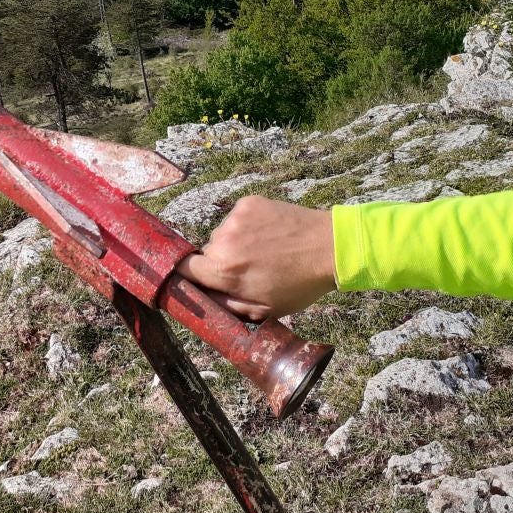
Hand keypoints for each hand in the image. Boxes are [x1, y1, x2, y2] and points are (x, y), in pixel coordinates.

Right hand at [175, 195, 336, 321]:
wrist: (329, 247)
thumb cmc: (299, 284)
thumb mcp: (262, 309)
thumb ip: (226, 306)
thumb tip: (201, 299)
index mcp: (223, 271)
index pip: (183, 269)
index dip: (189, 275)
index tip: (199, 279)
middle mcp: (224, 241)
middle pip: (206, 253)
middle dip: (219, 263)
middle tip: (246, 270)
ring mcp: (236, 219)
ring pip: (222, 235)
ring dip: (234, 244)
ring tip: (263, 251)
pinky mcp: (248, 203)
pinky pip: (236, 219)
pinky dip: (246, 227)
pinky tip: (268, 235)